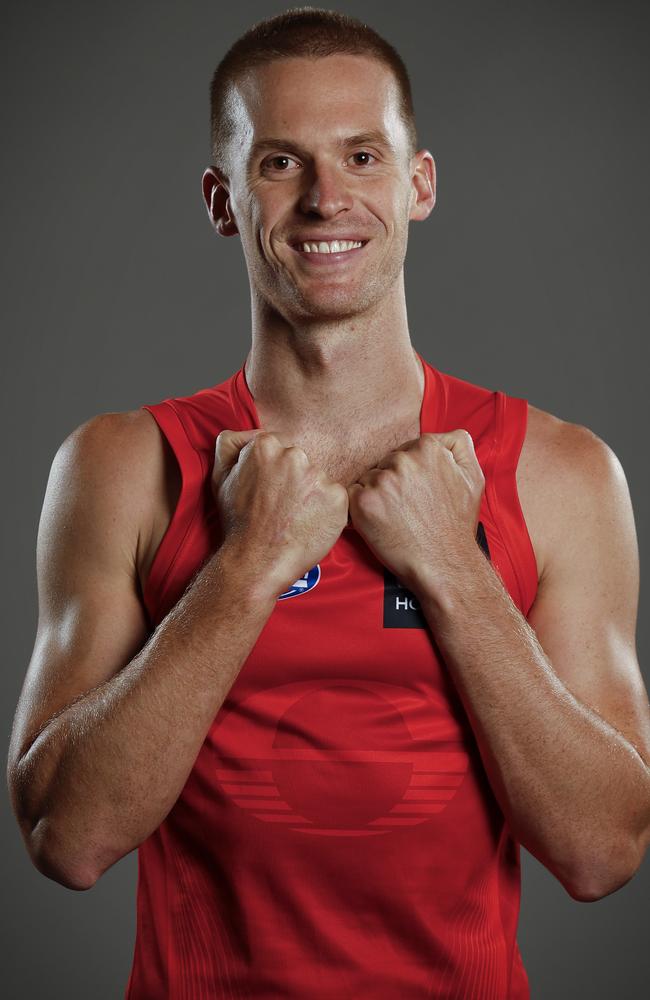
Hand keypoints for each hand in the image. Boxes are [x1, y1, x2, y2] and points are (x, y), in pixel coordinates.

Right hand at [212, 429, 348, 598]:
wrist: (256, 561)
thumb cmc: (237, 522)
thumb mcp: (220, 478)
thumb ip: (229, 445)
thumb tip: (243, 432)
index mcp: (266, 445)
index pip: (280, 449)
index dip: (274, 472)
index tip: (269, 492)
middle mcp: (295, 455)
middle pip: (300, 462)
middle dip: (294, 480)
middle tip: (282, 507)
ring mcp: (319, 475)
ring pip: (318, 479)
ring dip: (311, 495)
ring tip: (295, 518)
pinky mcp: (337, 497)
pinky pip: (336, 498)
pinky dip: (327, 510)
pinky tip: (310, 524)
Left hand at [346, 430, 484, 593]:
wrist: (443, 563)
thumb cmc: (456, 525)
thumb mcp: (473, 478)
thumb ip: (459, 446)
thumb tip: (444, 434)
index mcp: (428, 448)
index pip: (407, 449)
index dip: (411, 472)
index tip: (418, 492)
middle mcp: (403, 460)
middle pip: (387, 462)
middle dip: (394, 481)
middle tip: (409, 507)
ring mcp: (381, 480)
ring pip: (370, 477)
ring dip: (377, 493)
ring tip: (396, 516)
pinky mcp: (363, 502)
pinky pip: (353, 493)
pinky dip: (361, 506)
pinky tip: (380, 520)